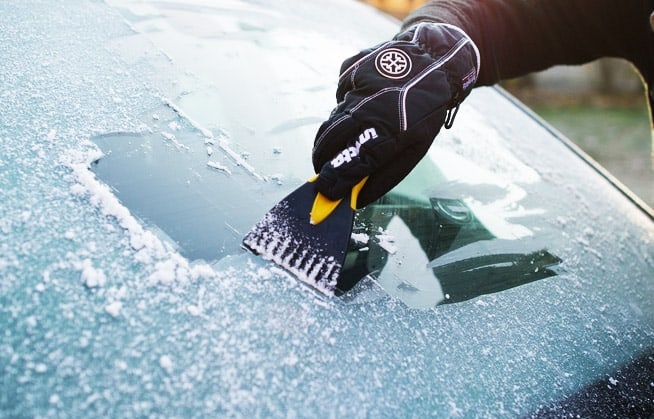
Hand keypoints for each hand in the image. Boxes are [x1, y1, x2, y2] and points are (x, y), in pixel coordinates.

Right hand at [312, 22, 479, 207]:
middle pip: (332, 138)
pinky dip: (347, 103)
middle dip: (322, 157)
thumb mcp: (416, 149)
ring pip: (334, 117)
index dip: (335, 178)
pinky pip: (341, 94)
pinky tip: (365, 99)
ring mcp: (357, 86)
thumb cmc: (426, 112)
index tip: (323, 189)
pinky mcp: (350, 69)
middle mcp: (369, 107)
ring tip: (347, 134)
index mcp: (390, 131)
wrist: (434, 58)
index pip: (354, 161)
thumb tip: (357, 198)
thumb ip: (385, 175)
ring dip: (334, 132)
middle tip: (321, 169)